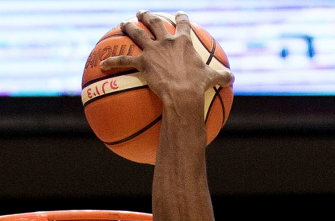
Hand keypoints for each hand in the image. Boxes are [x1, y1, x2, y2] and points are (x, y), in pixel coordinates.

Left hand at [100, 11, 232, 103]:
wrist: (183, 93)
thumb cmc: (198, 87)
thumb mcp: (213, 80)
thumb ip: (221, 76)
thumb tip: (232, 79)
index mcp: (184, 42)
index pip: (183, 24)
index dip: (181, 17)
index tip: (179, 14)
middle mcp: (166, 41)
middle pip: (155, 23)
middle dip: (148, 16)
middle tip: (142, 13)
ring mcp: (152, 51)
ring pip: (137, 34)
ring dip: (128, 27)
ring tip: (123, 23)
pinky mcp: (142, 63)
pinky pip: (123, 62)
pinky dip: (112, 62)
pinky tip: (102, 64)